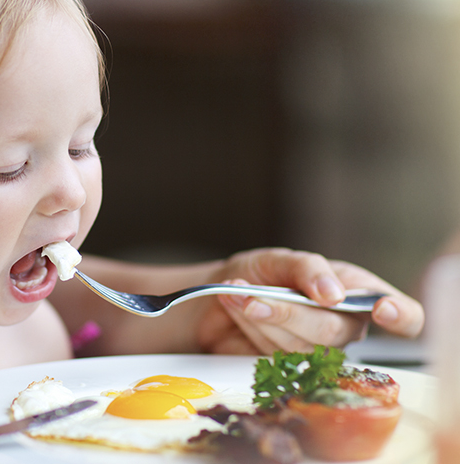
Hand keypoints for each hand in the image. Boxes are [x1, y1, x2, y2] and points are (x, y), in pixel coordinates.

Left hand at [195, 248, 423, 354]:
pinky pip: (273, 355)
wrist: (221, 294)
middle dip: (288, 312)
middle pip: (332, 331)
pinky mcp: (289, 368)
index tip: (383, 310)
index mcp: (357, 293)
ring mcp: (318, 351)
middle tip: (255, 296)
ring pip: (298, 346)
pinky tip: (238, 308)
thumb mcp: (281, 259)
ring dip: (262, 317)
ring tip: (240, 294)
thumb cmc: (260, 274)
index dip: (402, 316)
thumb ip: (308, 269)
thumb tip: (334, 293)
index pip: (405, 316)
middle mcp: (344, 326)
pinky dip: (250, 327)